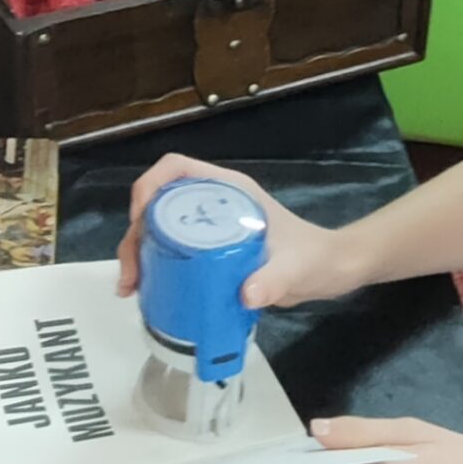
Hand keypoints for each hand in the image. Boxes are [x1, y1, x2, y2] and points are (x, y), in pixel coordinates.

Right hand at [115, 154, 365, 308]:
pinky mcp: (210, 251)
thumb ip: (277, 279)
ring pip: (160, 229)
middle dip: (136, 234)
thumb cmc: (316, 257)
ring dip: (139, 253)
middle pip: (158, 204)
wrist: (331, 271)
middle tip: (131, 274)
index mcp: (229, 190)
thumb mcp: (297, 268)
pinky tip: (148, 292)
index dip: (149, 187)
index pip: (177, 169)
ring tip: (131, 288)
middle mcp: (214, 202)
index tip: (139, 221)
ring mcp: (211, 226)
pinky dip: (154, 268)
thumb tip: (248, 294)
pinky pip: (173, 251)